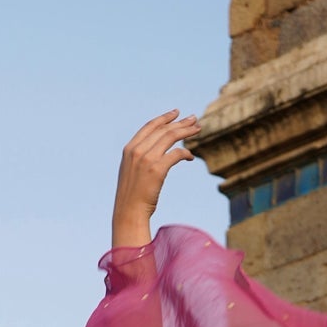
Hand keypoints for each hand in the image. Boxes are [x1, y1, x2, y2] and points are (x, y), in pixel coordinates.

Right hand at [111, 110, 200, 247]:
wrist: (128, 213)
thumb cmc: (131, 196)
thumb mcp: (131, 172)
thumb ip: (140, 158)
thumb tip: (158, 151)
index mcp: (129, 149)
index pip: (150, 127)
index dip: (164, 118)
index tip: (176, 113)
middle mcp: (137, 151)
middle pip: (163, 130)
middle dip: (180, 123)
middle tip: (194, 119)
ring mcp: (146, 159)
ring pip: (171, 137)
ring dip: (186, 131)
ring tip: (198, 129)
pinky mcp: (157, 169)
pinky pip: (176, 153)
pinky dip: (186, 153)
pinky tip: (190, 157)